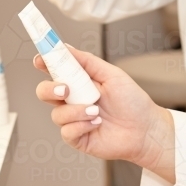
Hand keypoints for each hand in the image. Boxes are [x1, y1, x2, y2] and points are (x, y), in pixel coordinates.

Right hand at [34, 45, 176, 183]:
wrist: (145, 128)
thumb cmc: (132, 101)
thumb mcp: (111, 74)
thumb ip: (87, 62)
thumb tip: (66, 47)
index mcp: (79, 82)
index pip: (55, 71)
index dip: (44, 63)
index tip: (40, 59)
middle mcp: (73, 100)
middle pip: (45, 92)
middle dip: (50, 88)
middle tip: (66, 88)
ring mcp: (74, 119)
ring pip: (57, 113)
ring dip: (76, 111)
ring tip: (96, 110)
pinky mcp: (77, 138)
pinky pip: (67, 131)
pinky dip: (81, 125)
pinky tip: (96, 123)